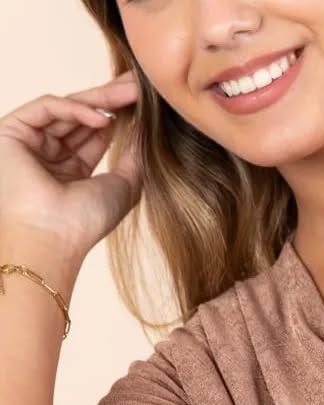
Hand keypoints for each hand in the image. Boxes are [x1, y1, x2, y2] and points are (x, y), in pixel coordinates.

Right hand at [0, 69, 142, 255]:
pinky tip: (103, 118)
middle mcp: (50, 154)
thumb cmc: (86, 221)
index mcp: (72, 169)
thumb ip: (134, 155)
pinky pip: (47, 107)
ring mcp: (31, 142)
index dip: (120, 116)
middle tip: (139, 85)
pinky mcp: (13, 131)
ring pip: (67, 108)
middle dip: (112, 100)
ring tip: (130, 94)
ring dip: (101, 100)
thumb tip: (146, 127)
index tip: (145, 102)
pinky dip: (76, 108)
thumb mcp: (123, 185)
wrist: (54, 236)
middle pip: (83, 116)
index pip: (96, 133)